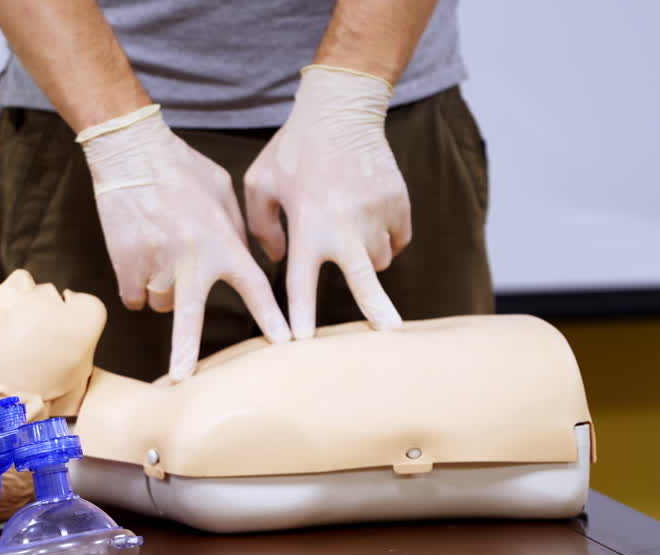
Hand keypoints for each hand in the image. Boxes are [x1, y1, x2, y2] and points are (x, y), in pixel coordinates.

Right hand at [78, 105, 290, 380]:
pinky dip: (138, 287)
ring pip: (162, 304)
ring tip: (165, 261)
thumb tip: (249, 258)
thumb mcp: (223, 192)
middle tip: (183, 381)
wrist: (131, 151)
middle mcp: (189, 258)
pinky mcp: (124, 263)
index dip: (270, 315)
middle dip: (186, 352)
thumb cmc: (182, 168)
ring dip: (166, 294)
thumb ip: (238, 230)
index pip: (252, 285)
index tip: (285, 341)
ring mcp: (154, 263)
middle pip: (188, 318)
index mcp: (220, 241)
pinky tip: (141, 262)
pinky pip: (134, 296)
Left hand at [244, 65, 409, 338]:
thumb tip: (279, 261)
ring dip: (364, 258)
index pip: (302, 282)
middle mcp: (346, 226)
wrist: (342, 108)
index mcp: (309, 225)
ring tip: (347, 230)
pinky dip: (384, 235)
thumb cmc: (293, 149)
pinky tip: (366, 215)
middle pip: (364, 281)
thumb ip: (261, 227)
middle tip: (388, 335)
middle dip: (376, 311)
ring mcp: (377, 215)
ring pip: (378, 260)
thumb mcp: (259, 183)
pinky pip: (396, 238)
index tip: (300, 341)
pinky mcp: (399, 204)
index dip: (301, 314)